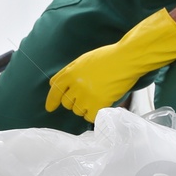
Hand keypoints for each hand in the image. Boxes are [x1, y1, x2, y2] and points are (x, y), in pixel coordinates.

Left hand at [45, 8, 175, 121]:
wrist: (126, 60)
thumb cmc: (107, 58)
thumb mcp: (82, 60)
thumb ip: (68, 72)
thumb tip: (55, 84)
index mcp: (70, 73)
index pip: (55, 90)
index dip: (51, 101)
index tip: (50, 108)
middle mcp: (75, 87)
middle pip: (67, 103)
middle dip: (74, 101)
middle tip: (88, 94)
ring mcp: (86, 97)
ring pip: (78, 111)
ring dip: (86, 107)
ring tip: (98, 95)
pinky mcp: (98, 105)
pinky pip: (90, 117)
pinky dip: (95, 113)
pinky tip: (102, 103)